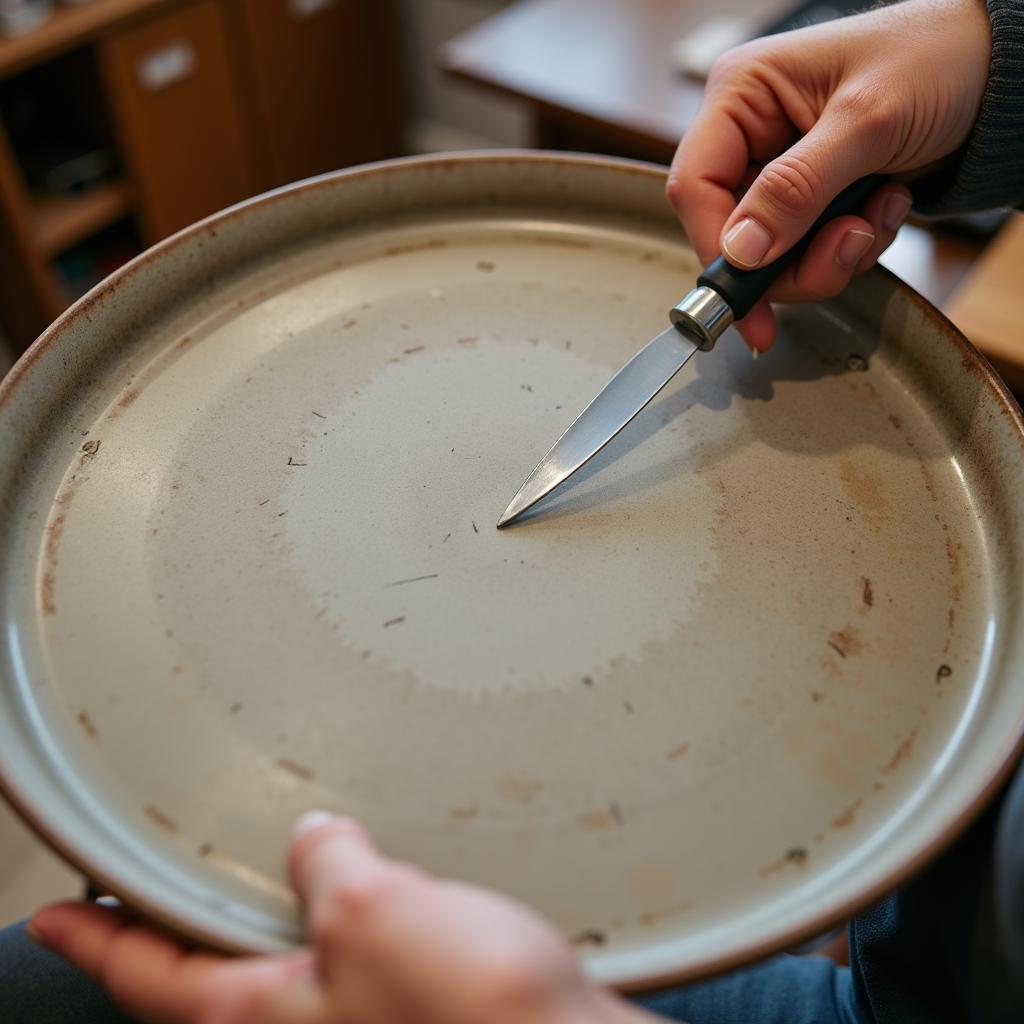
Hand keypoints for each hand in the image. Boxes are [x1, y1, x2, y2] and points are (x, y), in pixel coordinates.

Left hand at [28, 814, 654, 1023]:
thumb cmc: (472, 1014)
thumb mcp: (374, 912)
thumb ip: (328, 868)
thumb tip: (315, 840)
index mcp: (268, 1016)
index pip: (149, 976)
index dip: (93, 940)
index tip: (52, 916)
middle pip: (209, 978)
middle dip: (171, 929)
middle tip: (147, 883)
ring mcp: (360, 1020)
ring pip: (280, 966)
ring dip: (252, 920)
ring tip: (245, 872)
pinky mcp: (412, 1007)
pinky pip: (345, 958)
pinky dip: (327, 918)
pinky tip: (358, 889)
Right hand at [667, 0, 990, 349]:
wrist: (997, 70)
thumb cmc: (936, 58)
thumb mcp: (866, 120)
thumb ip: (798, 188)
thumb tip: (741, 249)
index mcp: (741, 94)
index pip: (696, 187)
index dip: (717, 250)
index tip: (752, 301)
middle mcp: (750, 134)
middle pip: (733, 233)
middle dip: (793, 259)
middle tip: (847, 249)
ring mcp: (778, 170)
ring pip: (773, 254)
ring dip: (832, 254)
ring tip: (878, 213)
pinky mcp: (809, 197)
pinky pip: (808, 251)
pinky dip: (851, 246)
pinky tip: (884, 206)